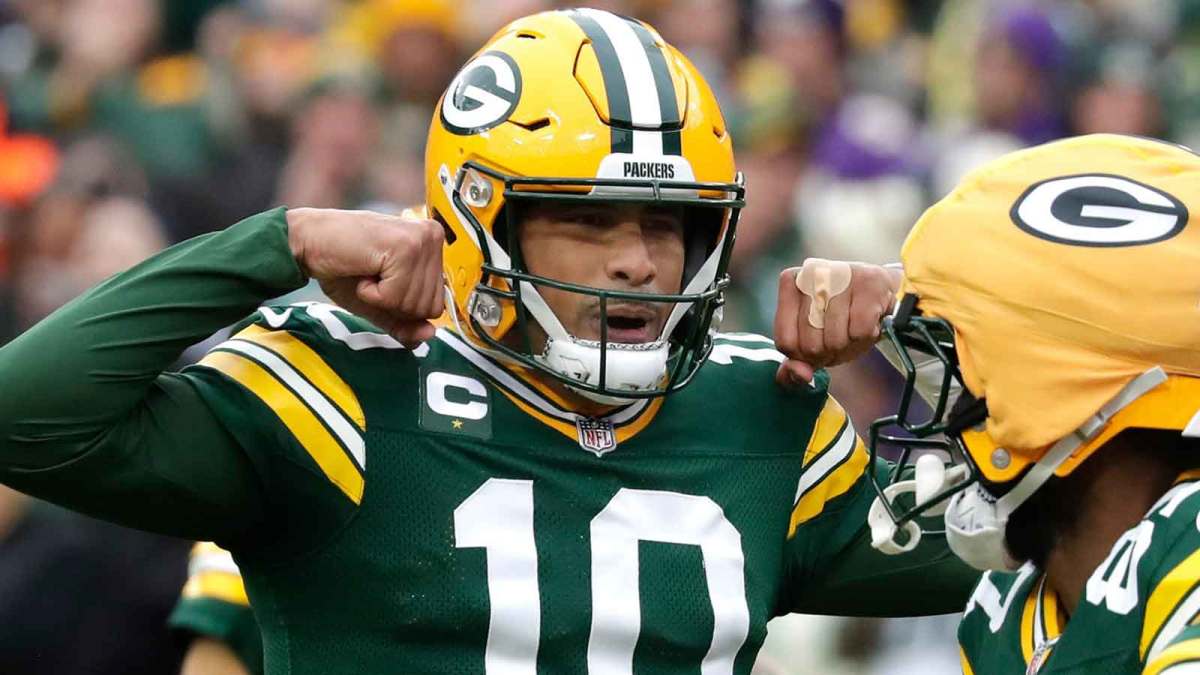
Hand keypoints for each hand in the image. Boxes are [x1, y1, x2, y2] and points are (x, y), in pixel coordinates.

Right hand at [287, 208, 444, 345]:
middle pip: (430, 308)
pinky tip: (362, 270)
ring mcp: (421, 240)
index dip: (403, 307)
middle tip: (372, 277)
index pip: (437, 306)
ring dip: (382, 298)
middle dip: (394, 304)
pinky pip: (396, 297)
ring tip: (367, 272)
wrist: (308, 242)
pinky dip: (372, 293)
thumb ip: (406, 324)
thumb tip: (428, 335)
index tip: (382, 283)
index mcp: (433, 245)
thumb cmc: (343, 268)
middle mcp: (433, 237)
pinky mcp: (405, 246)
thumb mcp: (381, 305)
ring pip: (414, 304)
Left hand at [773, 259, 901, 385]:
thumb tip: (800, 374)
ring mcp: (841, 274)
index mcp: (791, 282)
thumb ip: (796, 365)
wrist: (883, 294)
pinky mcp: (869, 282)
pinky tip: (869, 321)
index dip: (804, 355)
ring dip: (849, 344)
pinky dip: (866, 337)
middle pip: (809, 344)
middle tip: (840, 335)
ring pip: (835, 340)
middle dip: (828, 351)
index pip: (786, 342)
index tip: (818, 344)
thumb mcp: (813, 342)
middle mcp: (812, 273)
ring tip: (854, 328)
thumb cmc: (843, 319)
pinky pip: (859, 332)